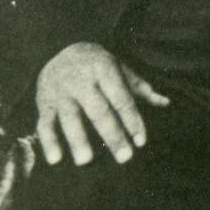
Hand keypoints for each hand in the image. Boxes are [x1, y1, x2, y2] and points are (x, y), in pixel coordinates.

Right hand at [34, 42, 170, 165]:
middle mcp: (82, 80)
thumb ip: (140, 89)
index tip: (141, 142)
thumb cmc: (98, 65)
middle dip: (112, 135)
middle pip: (99, 110)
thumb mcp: (120, 69)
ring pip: (70, 117)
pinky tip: (56, 159)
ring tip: (86, 162)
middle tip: (125, 158)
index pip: (121, 98)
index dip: (132, 120)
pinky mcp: (43, 102)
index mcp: (104, 69)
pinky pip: (44, 122)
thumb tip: (166, 102)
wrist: (59, 47)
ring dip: (78, 139)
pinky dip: (48, 141)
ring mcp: (61, 91)